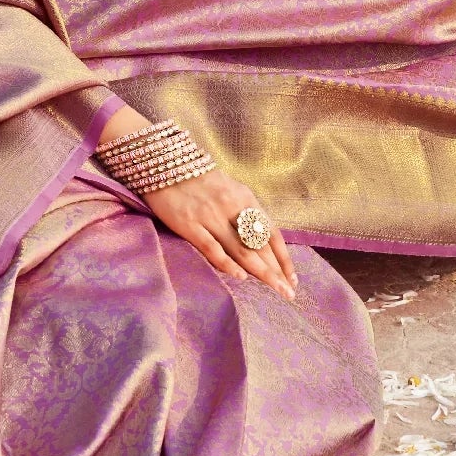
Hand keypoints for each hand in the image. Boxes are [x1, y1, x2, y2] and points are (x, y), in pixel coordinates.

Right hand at [145, 168, 297, 300]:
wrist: (162, 162)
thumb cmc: (197, 178)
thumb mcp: (228, 188)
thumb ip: (243, 211)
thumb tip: (259, 240)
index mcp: (244, 197)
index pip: (271, 233)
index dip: (284, 258)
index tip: (293, 278)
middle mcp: (231, 207)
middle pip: (260, 246)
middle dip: (277, 271)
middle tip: (289, 293)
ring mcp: (210, 216)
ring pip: (242, 250)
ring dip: (262, 273)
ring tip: (275, 291)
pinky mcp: (189, 224)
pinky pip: (212, 248)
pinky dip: (228, 264)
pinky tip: (241, 277)